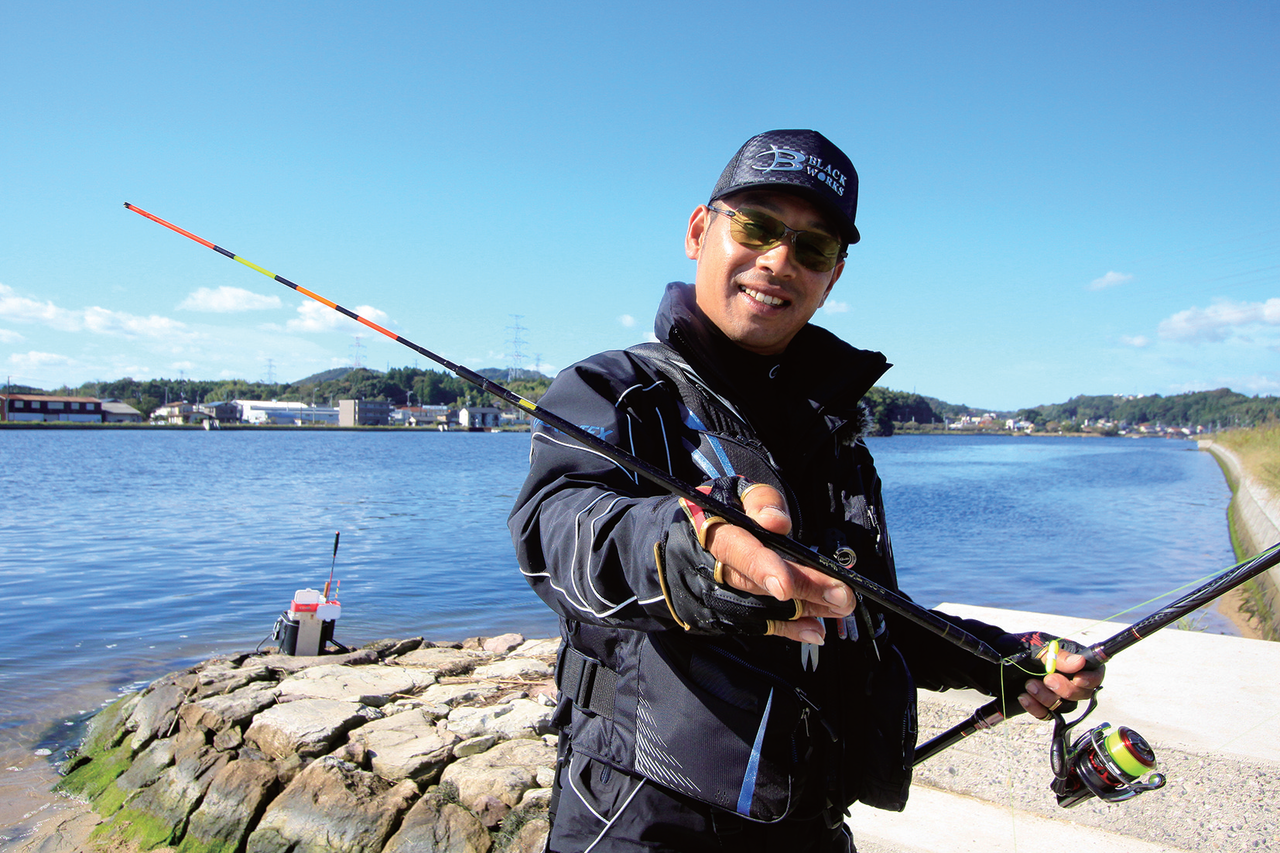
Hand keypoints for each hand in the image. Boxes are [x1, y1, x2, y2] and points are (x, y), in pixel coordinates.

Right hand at [702, 484, 855, 644]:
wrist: (694, 534)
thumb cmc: (723, 509)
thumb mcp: (736, 491)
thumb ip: (760, 501)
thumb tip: (776, 523)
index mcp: (712, 531)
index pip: (736, 550)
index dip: (761, 567)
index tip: (785, 586)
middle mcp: (712, 566)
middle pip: (757, 582)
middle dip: (801, 589)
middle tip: (841, 594)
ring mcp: (719, 593)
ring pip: (763, 606)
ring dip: (805, 609)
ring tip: (840, 606)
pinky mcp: (730, 611)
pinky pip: (761, 623)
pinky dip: (790, 628)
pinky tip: (816, 630)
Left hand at [1018, 647, 1104, 719]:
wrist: (992, 663)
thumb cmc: (1015, 649)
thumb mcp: (1035, 647)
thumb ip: (1057, 656)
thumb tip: (1080, 662)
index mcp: (1072, 659)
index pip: (1095, 671)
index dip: (1091, 678)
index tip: (1078, 679)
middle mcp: (1069, 677)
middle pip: (1083, 693)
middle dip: (1066, 689)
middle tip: (1047, 680)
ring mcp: (1057, 693)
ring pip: (1066, 706)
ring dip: (1047, 697)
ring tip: (1028, 685)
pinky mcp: (1045, 705)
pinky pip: (1048, 714)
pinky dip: (1036, 708)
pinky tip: (1024, 697)